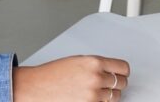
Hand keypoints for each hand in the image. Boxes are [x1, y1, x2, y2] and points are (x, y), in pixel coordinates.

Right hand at [13, 55, 128, 101]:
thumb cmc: (52, 75)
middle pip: (121, 83)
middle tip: (108, 84)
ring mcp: (93, 95)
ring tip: (97, 92)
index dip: (123, 72)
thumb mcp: (78, 61)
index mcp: (94, 62)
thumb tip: (111, 71)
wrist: (36, 88)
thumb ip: (97, 65)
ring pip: (115, 97)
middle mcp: (95, 78)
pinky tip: (93, 99)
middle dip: (116, 84)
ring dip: (109, 96)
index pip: (123, 67)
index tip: (122, 74)